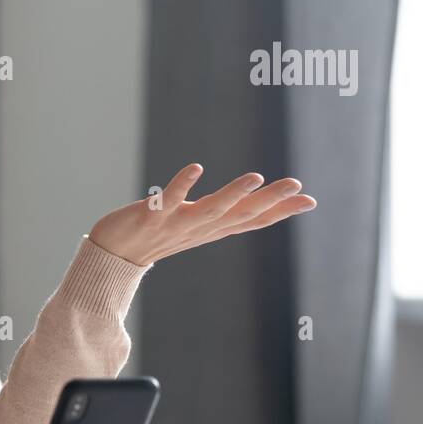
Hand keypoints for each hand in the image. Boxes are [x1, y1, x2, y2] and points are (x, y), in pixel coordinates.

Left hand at [88, 163, 315, 265]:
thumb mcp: (196, 227)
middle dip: (269, 201)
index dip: (280, 211)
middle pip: (239, 215)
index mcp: (210, 230)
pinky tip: (196, 168)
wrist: (113, 255)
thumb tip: (252, 201)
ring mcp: (175, 224)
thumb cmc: (157, 236)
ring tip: (256, 177)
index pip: (251, 221)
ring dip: (233, 194)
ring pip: (210, 211)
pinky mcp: (150, 217)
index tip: (309, 199)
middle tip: (296, 185)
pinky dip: (181, 186)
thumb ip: (224, 214)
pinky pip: (167, 201)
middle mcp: (198, 229)